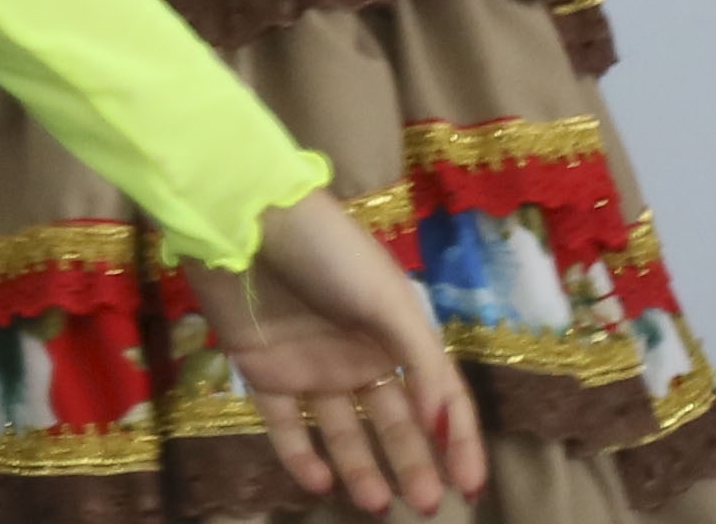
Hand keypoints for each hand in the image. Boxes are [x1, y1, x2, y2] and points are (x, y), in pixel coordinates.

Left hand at [186, 192, 488, 514]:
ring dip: (361, 468)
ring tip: (376, 504)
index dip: (459, 439)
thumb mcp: (388, 300)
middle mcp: (358, 353)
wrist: (244, 220)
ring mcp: (311, 365)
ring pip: (343, 431)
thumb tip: (445, 427)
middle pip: (394, 421)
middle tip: (425, 505)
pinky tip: (319, 482)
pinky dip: (300, 457)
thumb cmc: (327, 252)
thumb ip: (421, 365)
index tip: (470, 487)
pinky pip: (286, 426)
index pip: (438, 395)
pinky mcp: (264, 372)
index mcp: (397, 332)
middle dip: (413, 463)